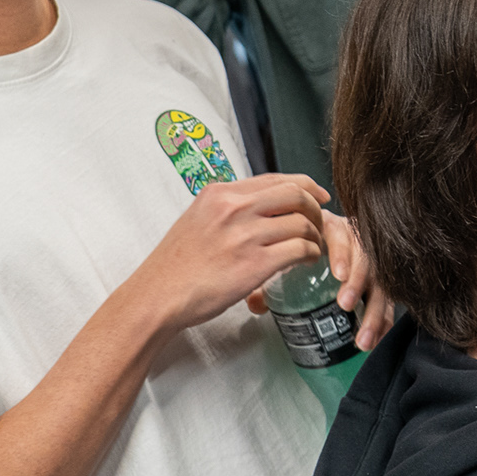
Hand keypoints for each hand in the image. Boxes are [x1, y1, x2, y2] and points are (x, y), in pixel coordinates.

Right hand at [133, 173, 325, 333]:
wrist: (156, 297)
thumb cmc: (175, 266)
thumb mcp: (197, 219)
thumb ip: (226, 209)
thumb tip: (257, 207)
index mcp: (220, 193)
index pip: (275, 178)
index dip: (305, 185)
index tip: (318, 195)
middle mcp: (233, 208)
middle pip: (295, 193)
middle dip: (315, 207)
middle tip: (320, 222)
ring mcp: (245, 235)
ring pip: (302, 222)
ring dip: (315, 235)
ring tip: (313, 247)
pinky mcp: (254, 264)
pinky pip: (299, 249)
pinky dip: (310, 254)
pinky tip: (307, 262)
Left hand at [247, 211, 395, 351]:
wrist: (313, 248)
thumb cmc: (298, 250)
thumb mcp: (284, 256)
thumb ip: (269, 277)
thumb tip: (257, 303)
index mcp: (330, 229)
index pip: (341, 234)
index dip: (342, 252)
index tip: (337, 274)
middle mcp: (355, 242)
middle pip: (366, 257)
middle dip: (359, 281)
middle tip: (345, 304)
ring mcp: (370, 262)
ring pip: (380, 282)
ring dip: (374, 310)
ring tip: (362, 339)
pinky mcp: (379, 282)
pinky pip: (386, 300)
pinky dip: (383, 320)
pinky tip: (377, 338)